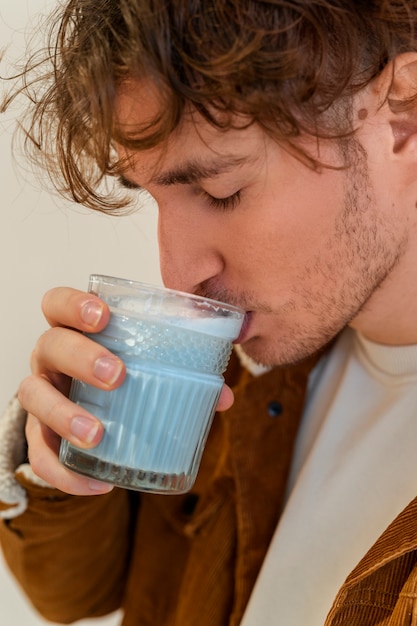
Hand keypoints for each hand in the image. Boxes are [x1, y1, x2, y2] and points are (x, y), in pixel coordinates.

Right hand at [17, 287, 234, 495]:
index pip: (58, 304)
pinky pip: (40, 455)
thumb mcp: (147, 367)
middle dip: (80, 357)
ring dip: (64, 414)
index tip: (103, 315)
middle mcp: (51, 360)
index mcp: (76, 332)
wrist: (90, 414)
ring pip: (33, 396)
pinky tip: (98, 484)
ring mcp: (42, 395)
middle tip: (116, 374)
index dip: (74, 304)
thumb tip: (224, 397)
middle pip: (49, 345)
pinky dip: (64, 472)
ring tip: (97, 435)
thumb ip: (184, 373)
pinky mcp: (40, 436)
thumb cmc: (122, 377)